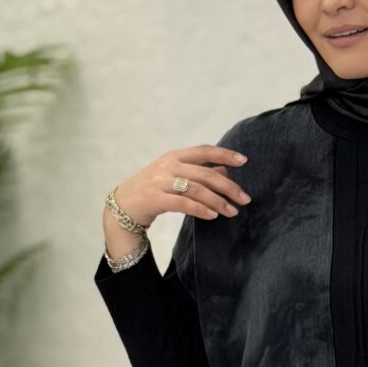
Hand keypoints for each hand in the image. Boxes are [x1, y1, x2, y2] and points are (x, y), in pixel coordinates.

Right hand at [111, 143, 251, 229]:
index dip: (225, 154)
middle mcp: (168, 166)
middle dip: (228, 186)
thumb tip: (225, 169)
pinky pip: (183, 203)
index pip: (204, 151)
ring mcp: (160, 182)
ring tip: (232, 211)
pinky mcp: (155, 199)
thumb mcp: (174, 176)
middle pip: (205, 173)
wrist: (123, 206)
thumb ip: (198, 172)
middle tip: (245, 199)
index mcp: (174, 156)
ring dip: (218, 201)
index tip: (244, 161)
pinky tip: (212, 216)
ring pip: (197, 189)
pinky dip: (200, 209)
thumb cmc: (152, 190)